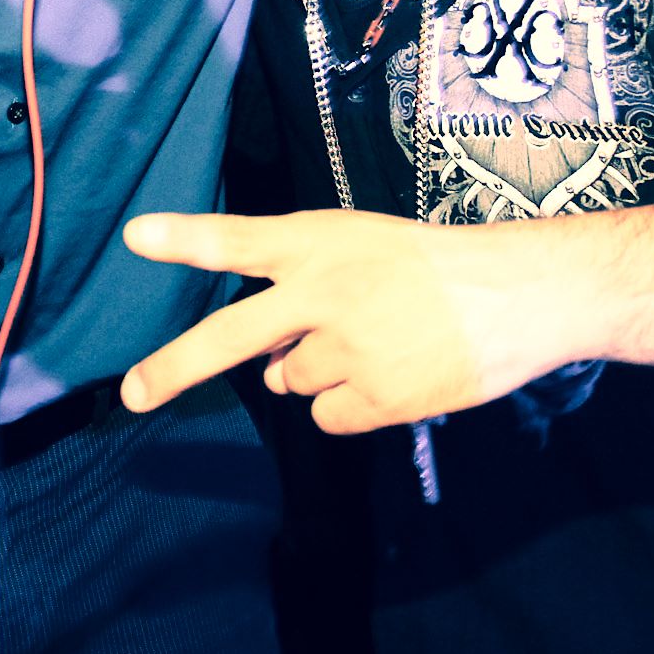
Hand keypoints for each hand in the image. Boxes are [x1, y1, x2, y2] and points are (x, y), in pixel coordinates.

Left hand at [120, 209, 582, 434]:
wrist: (519, 294)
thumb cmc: (435, 266)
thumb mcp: (363, 245)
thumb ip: (306, 288)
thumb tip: (267, 365)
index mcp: (321, 243)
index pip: (241, 238)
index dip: (186, 238)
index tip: (136, 237)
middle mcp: (324, 293)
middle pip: (231, 335)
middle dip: (173, 368)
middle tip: (134, 393)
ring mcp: (349, 348)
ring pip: (290, 381)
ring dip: (316, 372)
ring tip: (378, 343)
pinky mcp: (378, 395)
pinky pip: (329, 416)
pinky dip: (350, 405)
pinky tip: (392, 374)